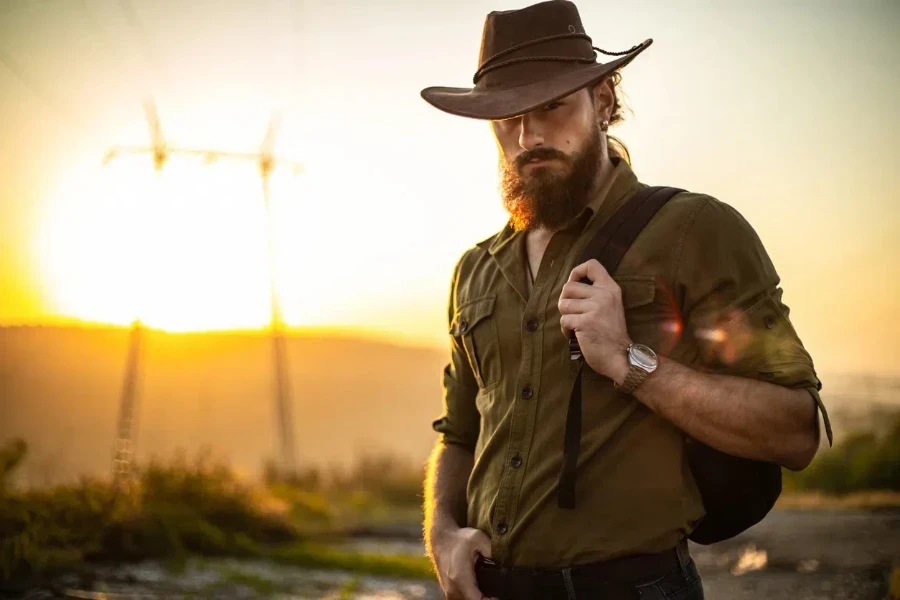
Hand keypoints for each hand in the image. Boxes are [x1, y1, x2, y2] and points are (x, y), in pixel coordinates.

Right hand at [432, 527, 497, 599]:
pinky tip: (479, 590)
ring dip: (478, 598)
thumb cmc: (458, 539)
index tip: (498, 595)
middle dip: (486, 599)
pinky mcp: (448, 591)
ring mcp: (449, 592)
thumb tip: (502, 563)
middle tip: (496, 592)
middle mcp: (453, 589)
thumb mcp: (478, 538)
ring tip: (489, 591)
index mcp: (461, 579)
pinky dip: (472, 596)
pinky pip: (462, 599)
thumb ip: (491, 550)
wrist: (440, 539)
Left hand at [558, 259, 630, 381]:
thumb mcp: (610, 306)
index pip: (592, 265)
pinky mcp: (585, 322)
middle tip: (572, 313)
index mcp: (610, 288)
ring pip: (563, 304)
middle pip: (568, 286)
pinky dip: (566, 330)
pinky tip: (576, 336)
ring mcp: (595, 308)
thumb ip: (596, 293)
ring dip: (565, 316)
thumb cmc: (611, 333)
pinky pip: (564, 320)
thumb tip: (569, 286)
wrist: (620, 356)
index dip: (576, 272)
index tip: (574, 284)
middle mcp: (604, 295)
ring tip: (576, 325)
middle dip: (565, 301)